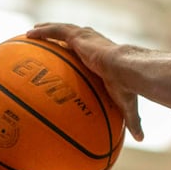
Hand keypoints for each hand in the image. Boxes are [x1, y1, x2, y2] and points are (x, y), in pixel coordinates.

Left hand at [26, 23, 145, 142]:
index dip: (78, 50)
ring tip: (32, 32)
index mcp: (103, 55)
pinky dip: (43, 31)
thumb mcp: (127, 105)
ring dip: (47, 29)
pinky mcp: (79, 36)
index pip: (88, 51)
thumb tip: (141, 140)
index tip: (68, 52)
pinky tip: (29, 34)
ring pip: (62, 30)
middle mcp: (93, 43)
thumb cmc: (127, 86)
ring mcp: (85, 38)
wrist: (126, 70)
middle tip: (47, 38)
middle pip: (73, 36)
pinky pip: (56, 31)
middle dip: (59, 35)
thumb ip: (131, 120)